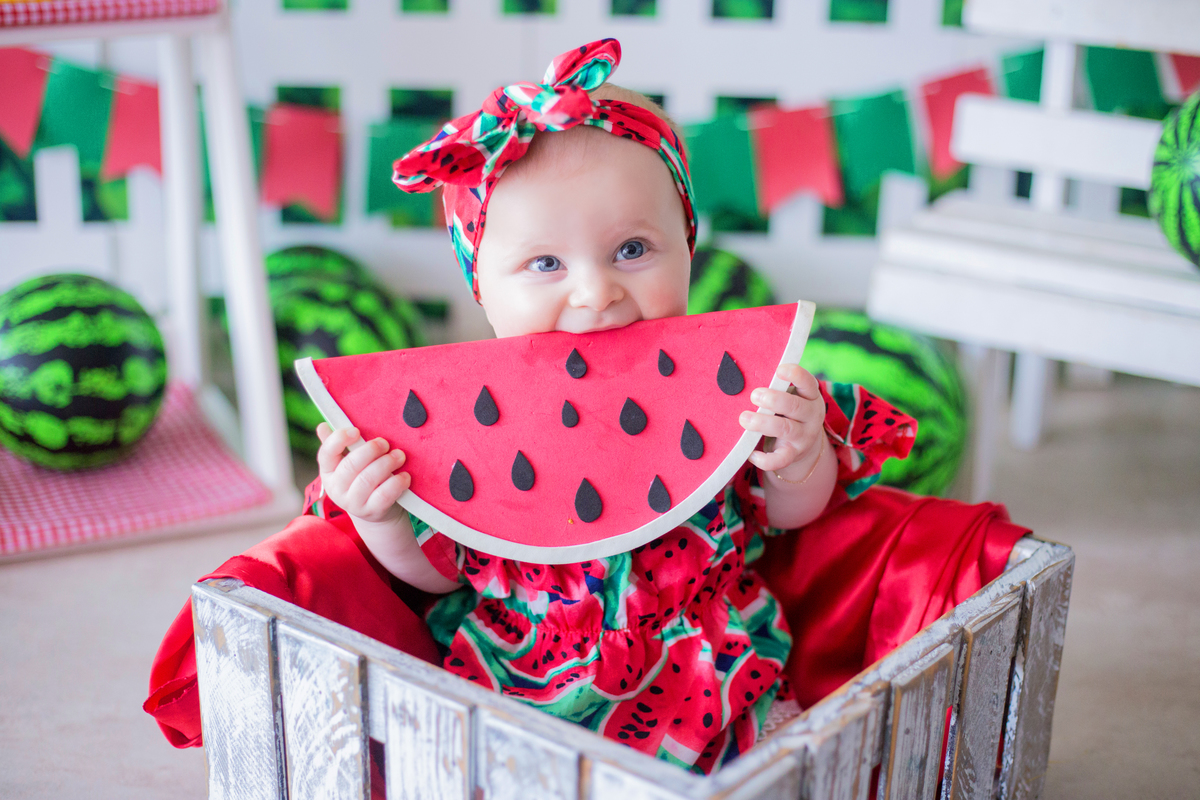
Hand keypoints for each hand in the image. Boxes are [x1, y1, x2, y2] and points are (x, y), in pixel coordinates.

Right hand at [315, 423, 410, 523]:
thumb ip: (338, 445)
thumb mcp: (347, 463)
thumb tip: (322, 426)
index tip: (356, 430)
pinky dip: (396, 483)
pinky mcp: (371, 511)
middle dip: (370, 450)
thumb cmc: (360, 478)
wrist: (374, 510)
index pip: (326, 453)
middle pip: (350, 465)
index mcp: (328, 471)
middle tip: (385, 443)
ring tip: (399, 456)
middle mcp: (336, 488)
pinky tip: (405, 476)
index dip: (339, 440)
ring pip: (367, 480)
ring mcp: (353, 502)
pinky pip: (384, 495)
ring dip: (386, 464)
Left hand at [738, 364, 826, 480]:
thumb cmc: (788, 411)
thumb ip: (776, 388)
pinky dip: (765, 459)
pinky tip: (751, 454)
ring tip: (744, 418)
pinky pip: (781, 459)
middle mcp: (811, 416)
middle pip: (795, 406)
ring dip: (764, 423)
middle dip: (774, 400)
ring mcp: (804, 437)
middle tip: (754, 395)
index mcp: (810, 396)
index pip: (808, 383)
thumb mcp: (790, 397)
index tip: (779, 369)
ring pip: (786, 429)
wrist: (801, 444)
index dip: (796, 375)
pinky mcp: (793, 454)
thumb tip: (744, 379)